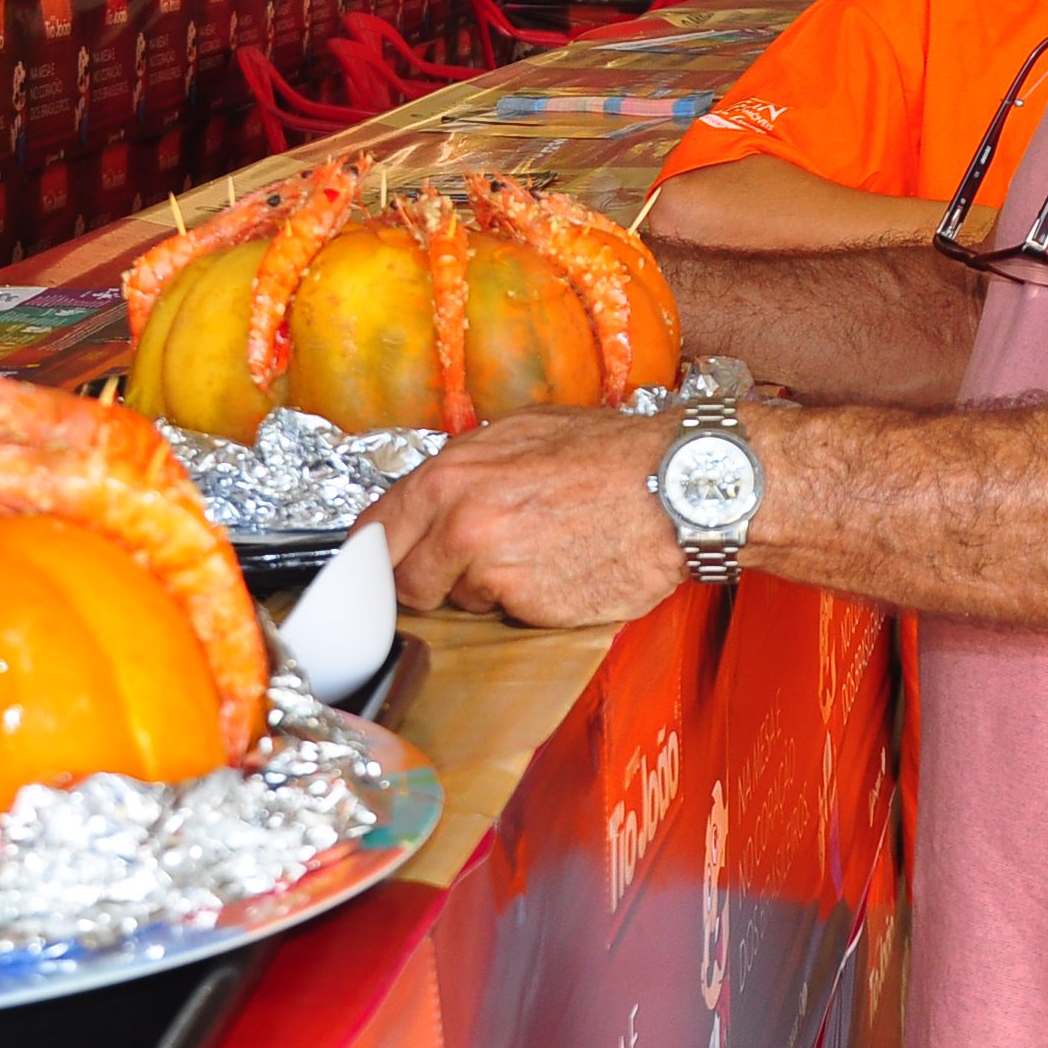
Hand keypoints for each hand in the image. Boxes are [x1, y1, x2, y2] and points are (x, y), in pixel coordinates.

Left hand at [359, 406, 682, 627]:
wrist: (673, 488)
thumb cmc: (608, 454)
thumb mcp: (521, 432)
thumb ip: (465, 468)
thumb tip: (430, 494)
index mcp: (449, 476)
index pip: (373, 533)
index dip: (375, 554)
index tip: (376, 566)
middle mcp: (461, 524)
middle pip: (403, 582)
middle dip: (426, 579)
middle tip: (461, 564)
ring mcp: (492, 572)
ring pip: (457, 601)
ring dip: (482, 590)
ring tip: (532, 554)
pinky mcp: (528, 608)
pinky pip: (506, 615)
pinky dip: (524, 602)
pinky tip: (557, 571)